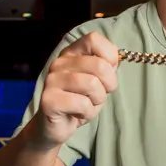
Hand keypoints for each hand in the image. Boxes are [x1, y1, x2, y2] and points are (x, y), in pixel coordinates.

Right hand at [33, 32, 119, 147]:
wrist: (57, 126)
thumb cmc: (79, 102)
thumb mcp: (98, 81)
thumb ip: (106, 66)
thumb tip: (117, 57)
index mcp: (71, 53)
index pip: (93, 39)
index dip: (109, 56)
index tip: (108, 73)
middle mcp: (60, 63)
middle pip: (99, 64)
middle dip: (109, 84)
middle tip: (100, 95)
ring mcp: (52, 80)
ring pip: (92, 84)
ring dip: (97, 100)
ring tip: (87, 105)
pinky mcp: (49, 100)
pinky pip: (82, 103)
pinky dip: (87, 113)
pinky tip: (77, 114)